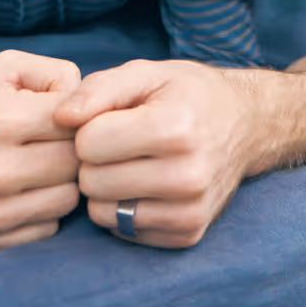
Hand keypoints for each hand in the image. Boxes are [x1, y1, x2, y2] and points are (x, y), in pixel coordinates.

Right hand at [0, 50, 81, 249]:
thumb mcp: (3, 67)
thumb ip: (56, 73)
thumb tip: (88, 104)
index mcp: (0, 121)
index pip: (75, 124)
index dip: (77, 116)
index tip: (64, 115)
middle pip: (75, 164)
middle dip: (72, 149)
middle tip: (55, 139)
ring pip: (67, 200)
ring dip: (62, 181)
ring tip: (40, 163)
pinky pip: (46, 229)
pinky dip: (43, 209)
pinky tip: (25, 188)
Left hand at [54, 59, 252, 247]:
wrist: (246, 124)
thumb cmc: (187, 93)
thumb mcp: (146, 73)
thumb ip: (98, 89)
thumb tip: (60, 117)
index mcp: (174, 128)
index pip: (88, 143)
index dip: (90, 126)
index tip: (111, 118)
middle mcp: (187, 175)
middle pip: (92, 181)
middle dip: (95, 159)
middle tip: (119, 141)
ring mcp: (190, 211)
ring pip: (102, 212)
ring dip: (106, 187)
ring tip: (130, 161)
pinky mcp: (188, 233)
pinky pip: (124, 231)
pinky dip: (124, 208)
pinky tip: (145, 183)